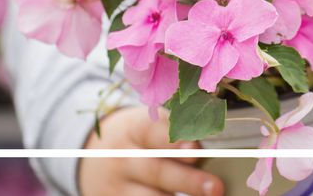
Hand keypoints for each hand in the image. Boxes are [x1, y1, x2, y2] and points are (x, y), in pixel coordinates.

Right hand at [78, 106, 223, 195]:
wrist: (95, 159)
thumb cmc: (140, 138)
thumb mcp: (149, 125)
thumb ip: (176, 129)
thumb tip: (217, 138)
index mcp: (134, 129)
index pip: (153, 133)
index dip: (173, 142)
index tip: (195, 150)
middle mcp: (124, 158)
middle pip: (156, 171)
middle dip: (187, 181)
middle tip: (215, 187)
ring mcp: (119, 186)